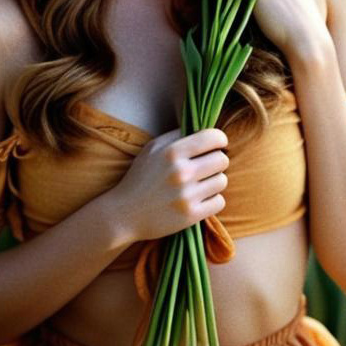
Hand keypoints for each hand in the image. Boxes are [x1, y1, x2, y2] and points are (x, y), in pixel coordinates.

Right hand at [112, 127, 229, 242]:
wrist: (124, 214)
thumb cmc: (140, 177)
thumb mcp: (153, 149)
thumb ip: (177, 136)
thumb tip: (204, 129)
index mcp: (172, 152)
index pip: (213, 137)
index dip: (219, 140)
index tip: (217, 145)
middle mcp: (181, 172)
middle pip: (222, 160)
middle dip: (216, 161)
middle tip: (205, 167)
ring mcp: (186, 195)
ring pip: (222, 181)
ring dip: (213, 181)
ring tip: (199, 184)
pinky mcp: (190, 216)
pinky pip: (219, 201)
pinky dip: (212, 200)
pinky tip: (199, 199)